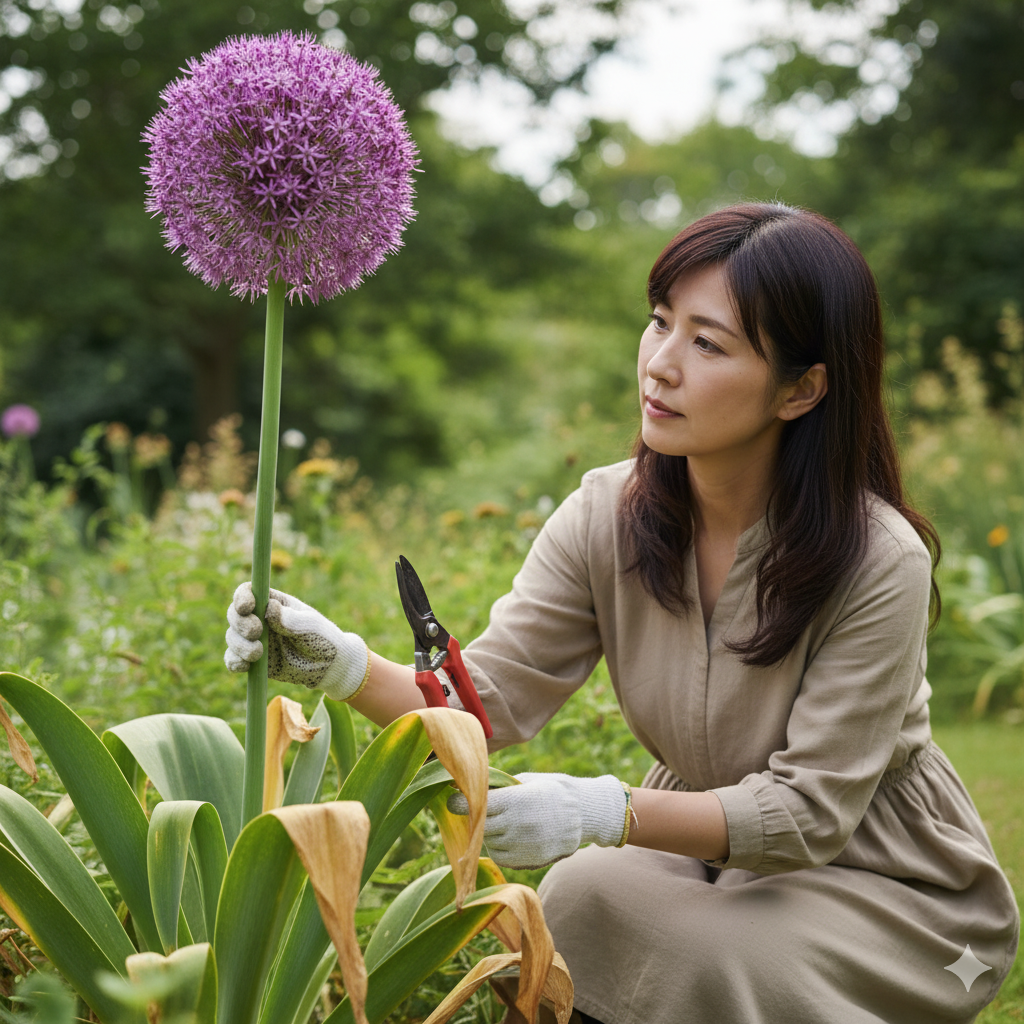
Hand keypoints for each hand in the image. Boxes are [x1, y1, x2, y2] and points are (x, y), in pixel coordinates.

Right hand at [224, 581, 369, 701]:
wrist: (328, 667)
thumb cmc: (323, 638)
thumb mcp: (310, 626)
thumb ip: (290, 618)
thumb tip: (269, 607)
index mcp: (274, 602)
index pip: (249, 592)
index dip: (242, 597)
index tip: (247, 607)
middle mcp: (259, 619)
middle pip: (235, 614)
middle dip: (240, 623)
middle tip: (256, 632)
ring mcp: (254, 640)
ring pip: (232, 637)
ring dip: (239, 645)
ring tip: (258, 653)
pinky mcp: (252, 661)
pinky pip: (233, 660)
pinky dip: (234, 662)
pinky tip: (245, 665)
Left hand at [447, 772, 628, 869]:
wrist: (585, 815)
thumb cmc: (554, 790)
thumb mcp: (528, 780)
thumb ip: (501, 785)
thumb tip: (472, 782)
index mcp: (516, 801)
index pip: (478, 805)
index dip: (461, 803)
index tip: (453, 800)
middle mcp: (517, 825)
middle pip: (480, 826)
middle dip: (474, 819)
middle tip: (472, 811)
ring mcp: (522, 845)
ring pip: (489, 843)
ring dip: (487, 834)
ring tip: (499, 822)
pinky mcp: (528, 860)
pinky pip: (501, 857)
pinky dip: (499, 847)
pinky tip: (508, 836)